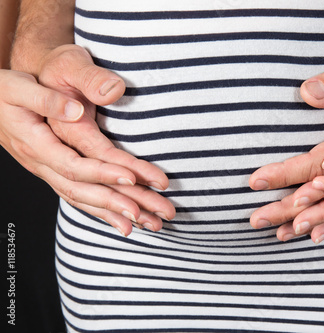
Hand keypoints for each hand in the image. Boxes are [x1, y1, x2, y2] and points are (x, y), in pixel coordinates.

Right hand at [1, 45, 174, 235]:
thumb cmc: (8, 88)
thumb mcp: (21, 86)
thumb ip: (47, 99)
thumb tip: (76, 112)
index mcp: (36, 143)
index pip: (74, 165)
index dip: (103, 173)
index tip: (132, 178)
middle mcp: (42, 164)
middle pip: (84, 191)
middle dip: (122, 203)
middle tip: (156, 212)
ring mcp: (48, 172)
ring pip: (85, 199)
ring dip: (119, 214)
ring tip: (152, 223)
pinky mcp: (56, 172)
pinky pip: (81, 197)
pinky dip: (104, 211)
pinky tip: (126, 222)